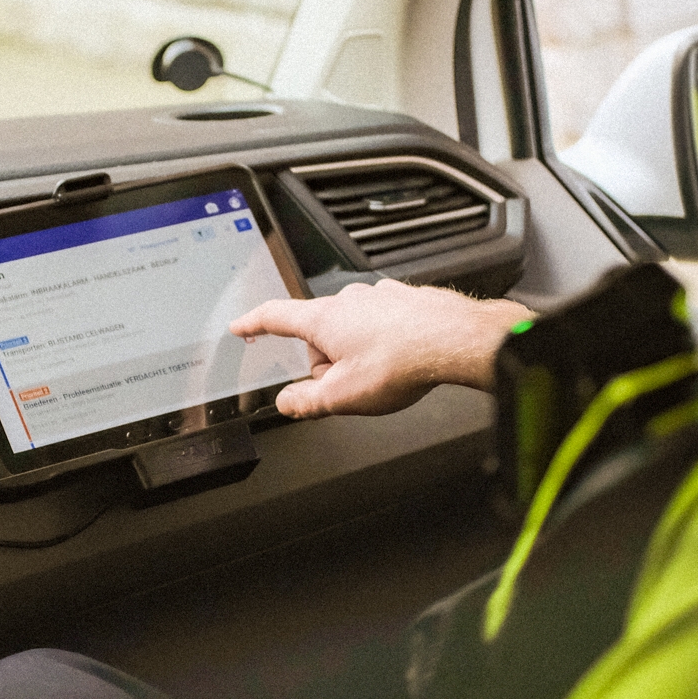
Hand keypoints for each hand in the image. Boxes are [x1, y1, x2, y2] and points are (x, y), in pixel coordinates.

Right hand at [230, 280, 533, 417]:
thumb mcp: (343, 396)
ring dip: (356, 352)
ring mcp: (378, 296)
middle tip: (347, 385)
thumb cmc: (403, 361)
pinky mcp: (404, 299)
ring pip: (352, 329)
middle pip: (319, 333)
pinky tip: (400, 359)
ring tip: (381, 374)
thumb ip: (307, 401)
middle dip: (326, 361)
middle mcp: (349, 300)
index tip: (242, 325)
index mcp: (324, 320)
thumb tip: (288, 402)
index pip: (275, 316)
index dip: (253, 323)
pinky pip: (381, 323)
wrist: (455, 340)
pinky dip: (384, 341)